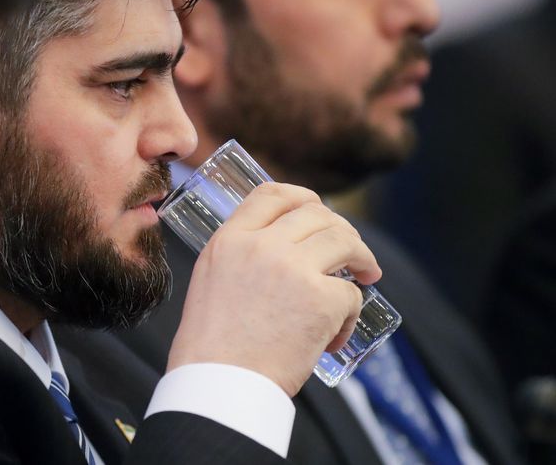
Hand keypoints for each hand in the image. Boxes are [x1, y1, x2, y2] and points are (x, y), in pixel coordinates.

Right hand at [166, 182, 380, 395]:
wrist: (220, 383)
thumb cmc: (212, 345)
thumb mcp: (211, 279)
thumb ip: (240, 256)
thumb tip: (280, 251)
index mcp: (230, 239)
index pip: (272, 194)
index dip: (302, 197)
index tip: (318, 210)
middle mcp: (262, 245)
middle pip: (316, 214)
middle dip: (341, 228)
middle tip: (350, 252)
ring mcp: (294, 268)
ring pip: (344, 240)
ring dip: (362, 257)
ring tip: (366, 275)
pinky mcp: (321, 299)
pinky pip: (352, 294)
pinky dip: (351, 316)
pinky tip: (335, 336)